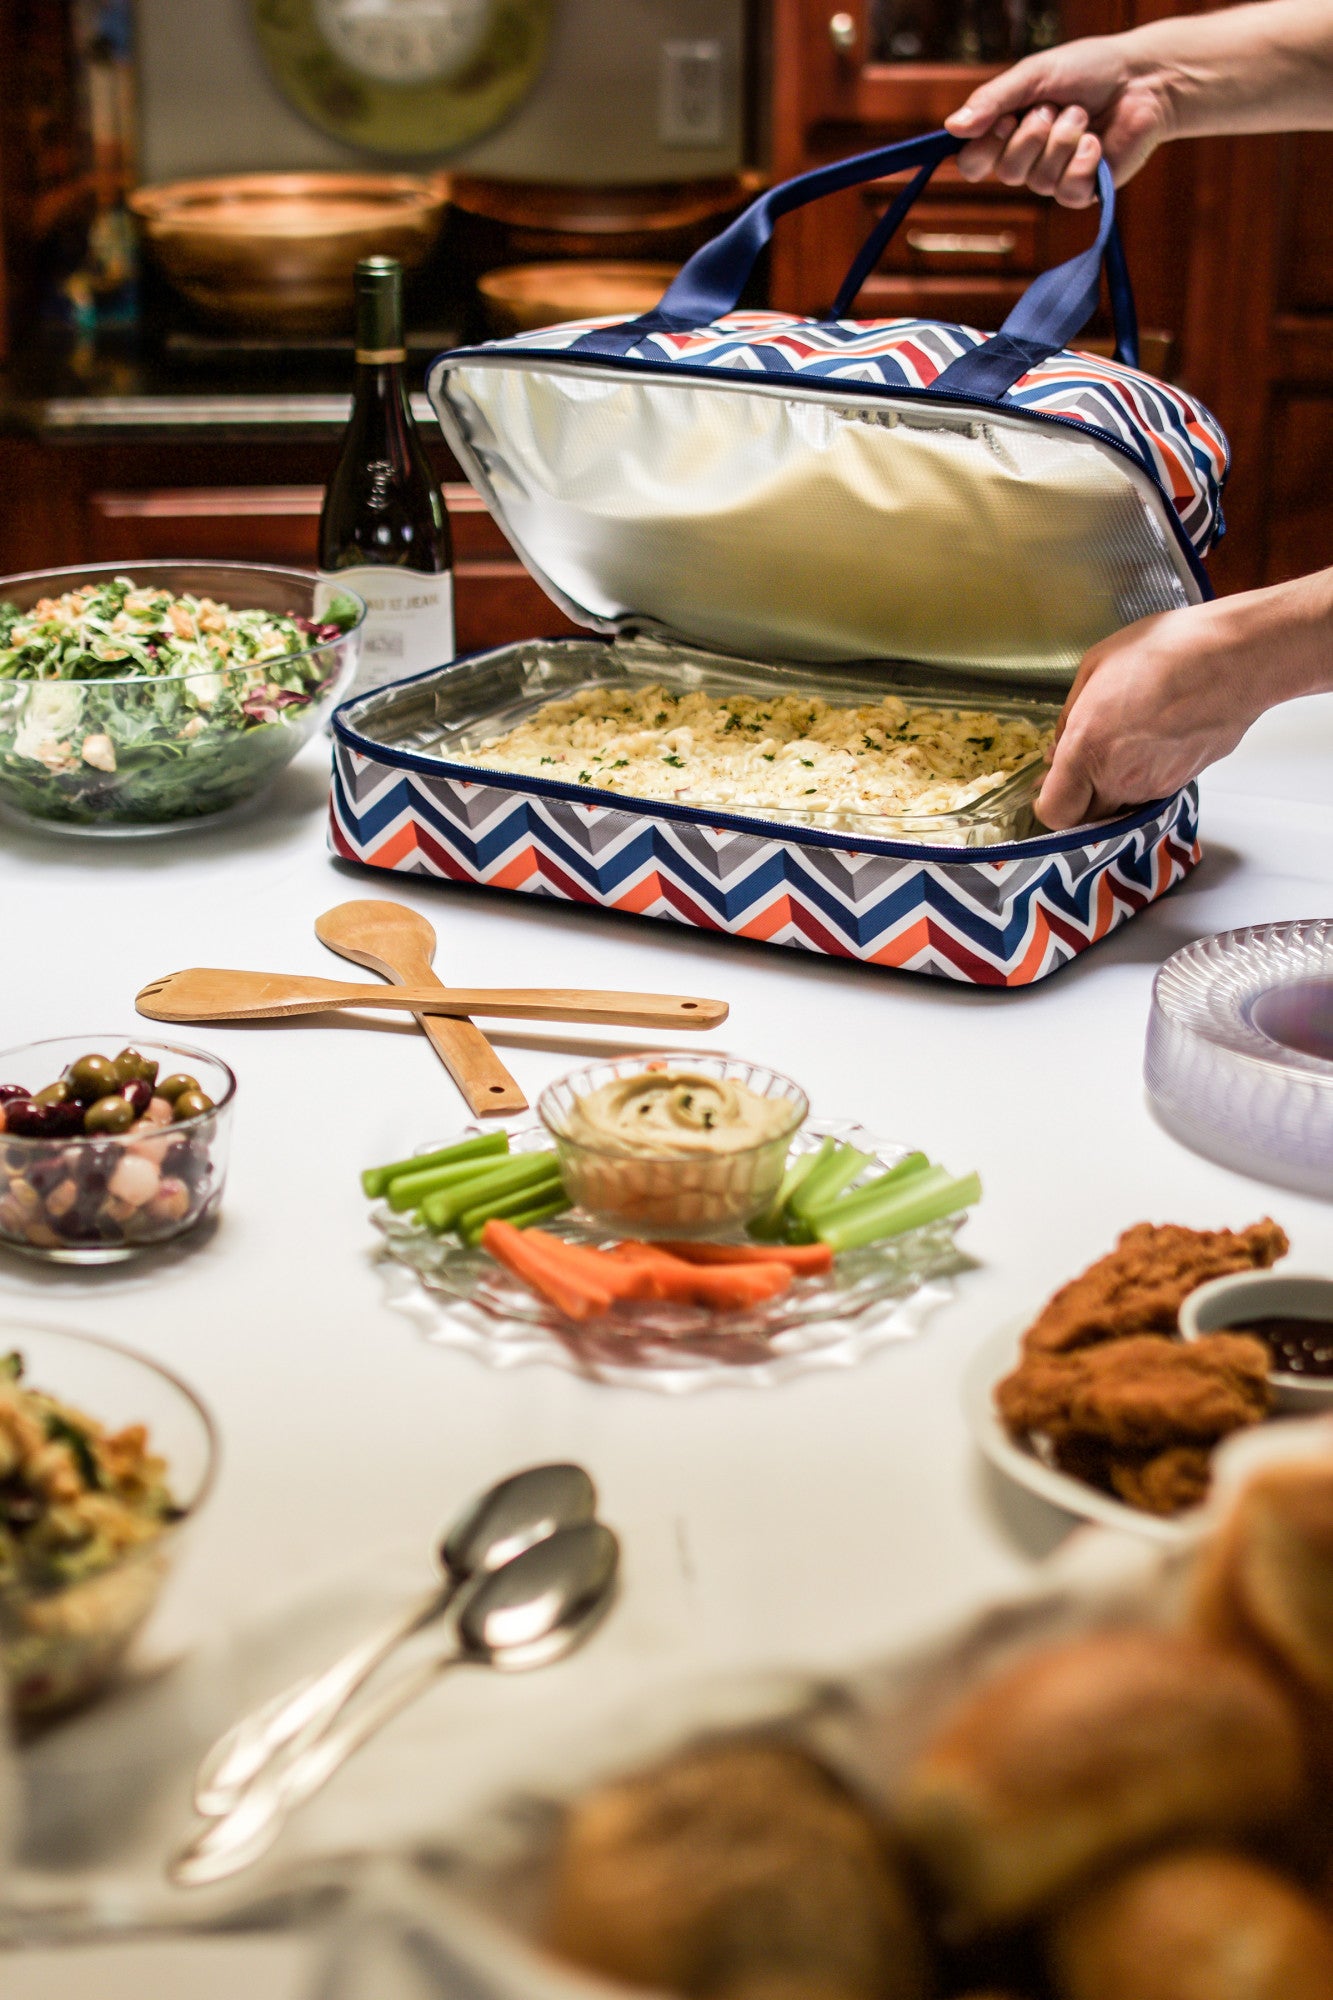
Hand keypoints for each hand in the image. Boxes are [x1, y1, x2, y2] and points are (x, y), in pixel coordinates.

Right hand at [944, 36, 1174, 205]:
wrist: (1141, 77)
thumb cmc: (1087, 70)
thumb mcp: (1034, 75)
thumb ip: (993, 99)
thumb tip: (952, 127)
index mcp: (1006, 134)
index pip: (971, 164)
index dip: (984, 149)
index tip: (1006, 120)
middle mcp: (1025, 161)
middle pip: (1005, 172)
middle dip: (1032, 134)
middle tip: (1054, 108)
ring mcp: (1054, 179)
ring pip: (1039, 180)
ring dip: (1064, 139)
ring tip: (1082, 115)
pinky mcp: (1083, 191)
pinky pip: (1068, 191)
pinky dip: (1084, 160)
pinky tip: (1096, 141)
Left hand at [1035, 585, 1327, 829]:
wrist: (1233, 656)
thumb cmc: (1166, 651)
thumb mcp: (1095, 668)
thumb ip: (1068, 719)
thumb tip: (1058, 751)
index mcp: (1087, 748)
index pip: (1055, 813)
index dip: (1049, 803)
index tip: (1049, 787)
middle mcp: (1120, 777)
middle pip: (1087, 818)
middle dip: (1079, 798)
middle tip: (1081, 767)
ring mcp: (1155, 785)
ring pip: (1120, 806)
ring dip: (1112, 787)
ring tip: (1123, 744)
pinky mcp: (1183, 782)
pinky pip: (1150, 793)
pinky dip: (1144, 777)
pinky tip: (1150, 742)